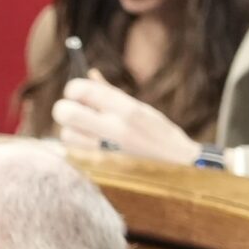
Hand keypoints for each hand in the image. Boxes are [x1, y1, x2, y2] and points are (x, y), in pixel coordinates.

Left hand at [51, 76, 197, 164]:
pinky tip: (92, 151)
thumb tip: (91, 74)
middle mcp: (115, 130)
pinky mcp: (103, 173)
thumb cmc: (163, 138)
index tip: (76, 94)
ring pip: (67, 136)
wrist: (184, 174)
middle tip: (73, 112)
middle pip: (66, 113)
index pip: (82, 90)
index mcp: (127, 110)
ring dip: (72, 133)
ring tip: (89, 134)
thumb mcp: (145, 110)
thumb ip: (113, 94)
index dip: (73, 89)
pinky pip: (74, 156)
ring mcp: (108, 154)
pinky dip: (77, 151)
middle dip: (64, 109)